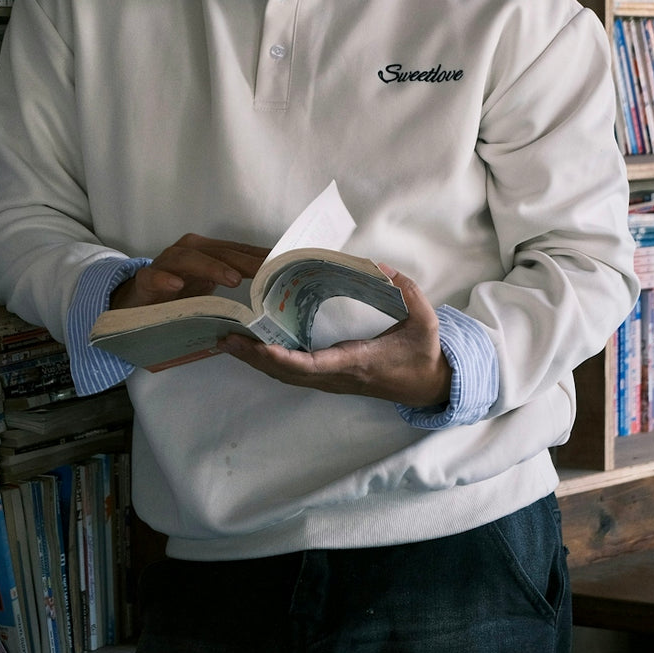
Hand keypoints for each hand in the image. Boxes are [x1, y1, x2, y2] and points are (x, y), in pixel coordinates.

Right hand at [109, 234, 269, 310]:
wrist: (136, 304)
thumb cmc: (178, 297)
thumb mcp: (210, 292)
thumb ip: (233, 289)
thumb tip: (271, 296)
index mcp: (206, 252)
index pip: (238, 251)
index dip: (260, 256)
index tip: (284, 263)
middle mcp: (187, 252)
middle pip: (219, 252)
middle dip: (244, 261)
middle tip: (266, 271)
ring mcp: (165, 264)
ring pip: (188, 259)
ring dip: (211, 267)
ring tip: (232, 279)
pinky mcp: (145, 280)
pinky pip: (153, 276)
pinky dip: (165, 279)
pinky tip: (177, 286)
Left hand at [218, 269, 452, 408]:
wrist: (429, 386)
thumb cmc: (424, 353)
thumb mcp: (424, 320)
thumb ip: (406, 290)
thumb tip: (379, 266)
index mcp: (358, 361)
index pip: (315, 365)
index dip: (284, 359)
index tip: (260, 348)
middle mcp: (339, 376)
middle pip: (288, 373)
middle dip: (255, 358)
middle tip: (225, 338)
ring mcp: (333, 382)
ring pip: (287, 377)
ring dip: (256, 362)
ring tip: (228, 342)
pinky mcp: (332, 380)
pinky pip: (294, 375)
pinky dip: (270, 364)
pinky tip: (253, 349)